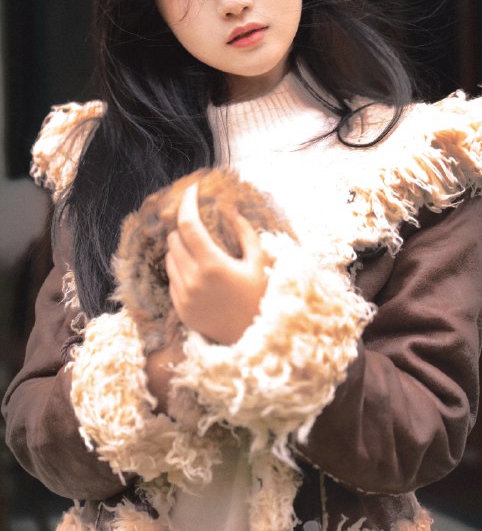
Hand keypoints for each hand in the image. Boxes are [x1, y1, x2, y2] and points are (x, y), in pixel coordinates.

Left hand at [164, 183, 270, 344]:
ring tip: (203, 251)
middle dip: (186, 227)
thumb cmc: (262, 297)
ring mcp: (184, 296)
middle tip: (202, 225)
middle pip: (174, 238)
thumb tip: (228, 209)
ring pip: (170, 258)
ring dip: (182, 248)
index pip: (188, 224)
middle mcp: (193, 280)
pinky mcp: (181, 309)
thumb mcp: (259, 261)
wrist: (256, 340)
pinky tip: (201, 273)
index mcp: (213, 265)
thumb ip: (243, 232)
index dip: (187, 202)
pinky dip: (181, 268)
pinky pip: (172, 278)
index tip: (192, 190)